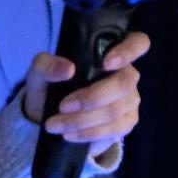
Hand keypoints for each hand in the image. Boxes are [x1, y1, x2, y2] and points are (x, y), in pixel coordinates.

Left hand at [23, 31, 148, 156]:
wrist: (46, 117)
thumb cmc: (49, 87)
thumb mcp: (40, 73)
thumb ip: (47, 65)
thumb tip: (67, 69)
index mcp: (110, 53)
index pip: (137, 42)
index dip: (129, 50)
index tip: (107, 63)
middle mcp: (125, 74)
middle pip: (124, 83)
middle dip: (92, 98)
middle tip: (62, 106)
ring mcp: (129, 99)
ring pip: (116, 110)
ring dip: (83, 120)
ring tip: (55, 125)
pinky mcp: (126, 122)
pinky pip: (115, 129)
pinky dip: (89, 133)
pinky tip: (69, 134)